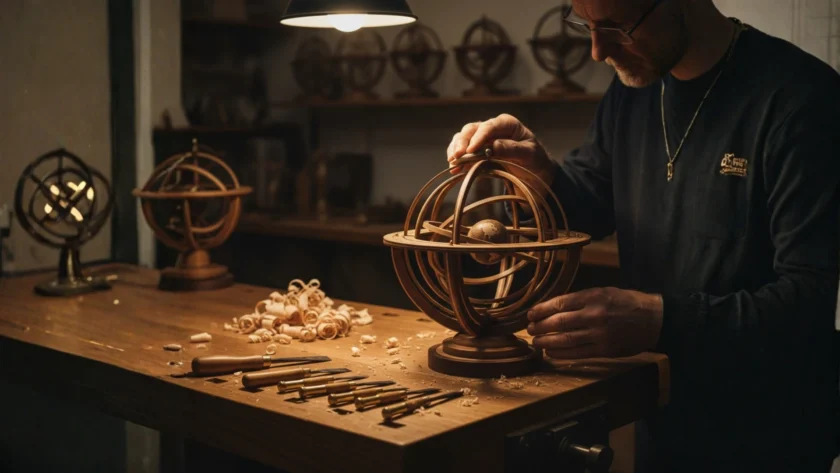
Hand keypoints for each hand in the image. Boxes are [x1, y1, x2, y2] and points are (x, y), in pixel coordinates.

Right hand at [446, 114, 555, 190]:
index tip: (469, 150)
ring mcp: (483, 138)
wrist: (535, 173)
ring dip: (456, 150)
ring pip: (463, 138)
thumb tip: (492, 147)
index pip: (489, 126)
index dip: (478, 137)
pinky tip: (454, 168)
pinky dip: (457, 159)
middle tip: (456, 157)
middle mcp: (493, 128)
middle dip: (462, 143)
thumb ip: (511, 149)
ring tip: (453, 164)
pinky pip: (463, 151)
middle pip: (471, 130)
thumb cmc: (535, 160)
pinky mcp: (477, 151)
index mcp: (507, 123)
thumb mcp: (528, 155)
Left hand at [526, 287, 663, 358]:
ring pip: (565, 340)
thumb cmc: (628, 303)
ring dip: (547, 342)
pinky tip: (551, 353)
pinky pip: (578, 353)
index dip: (541, 310)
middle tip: (529, 329)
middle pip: (559, 322)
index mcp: (593, 297)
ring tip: (536, 342)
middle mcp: (594, 315)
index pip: (560, 303)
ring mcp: (599, 334)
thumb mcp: (605, 292)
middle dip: (540, 327)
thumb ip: (582, 299)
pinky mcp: (605, 350)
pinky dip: (562, 354)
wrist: (654, 319)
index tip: (530, 314)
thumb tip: (555, 307)